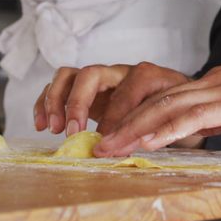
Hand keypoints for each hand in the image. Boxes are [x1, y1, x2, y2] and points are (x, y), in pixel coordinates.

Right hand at [33, 62, 191, 136]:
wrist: (179, 102)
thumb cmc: (177, 113)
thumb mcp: (175, 121)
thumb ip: (154, 131)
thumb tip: (126, 148)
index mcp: (147, 76)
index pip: (125, 93)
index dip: (113, 119)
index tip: (105, 144)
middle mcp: (120, 72)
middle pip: (91, 74)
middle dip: (77, 103)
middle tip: (72, 132)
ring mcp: (101, 79)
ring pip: (70, 75)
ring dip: (56, 100)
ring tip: (53, 128)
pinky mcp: (87, 89)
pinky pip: (60, 86)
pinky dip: (46, 101)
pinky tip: (41, 123)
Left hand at [93, 61, 220, 156]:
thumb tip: (207, 131)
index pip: (171, 97)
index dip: (140, 115)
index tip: (117, 134)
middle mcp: (220, 81)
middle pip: (159, 99)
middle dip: (124, 121)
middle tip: (97, 142)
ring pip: (169, 107)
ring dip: (134, 128)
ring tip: (109, 146)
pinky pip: (195, 118)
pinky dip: (166, 130)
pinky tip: (148, 142)